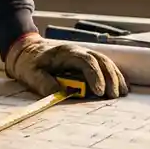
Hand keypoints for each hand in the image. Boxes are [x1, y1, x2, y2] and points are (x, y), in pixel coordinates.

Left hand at [5, 34, 128, 98]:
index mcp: (66, 53)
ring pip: (105, 62)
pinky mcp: (87, 62)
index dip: (95, 76)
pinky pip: (104, 66)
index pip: (86, 61)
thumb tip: (60, 94)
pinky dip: (114, 76)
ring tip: (121, 94)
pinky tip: (121, 87)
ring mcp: (84, 55)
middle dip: (109, 78)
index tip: (99, 92)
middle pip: (100, 61)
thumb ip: (44, 84)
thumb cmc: (30, 63)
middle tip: (113, 96)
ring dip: (115, 77)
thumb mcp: (31, 74)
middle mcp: (78, 52)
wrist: (28, 52)